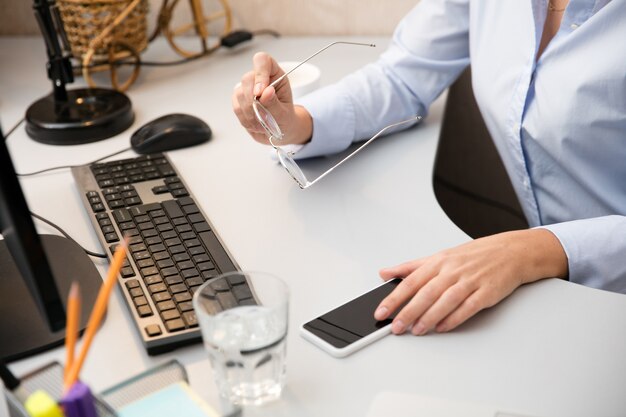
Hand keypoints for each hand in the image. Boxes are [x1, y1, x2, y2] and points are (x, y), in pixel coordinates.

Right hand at [232, 52, 312, 145]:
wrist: (280, 130)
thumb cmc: (286, 118)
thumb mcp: (284, 113)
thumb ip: (274, 103)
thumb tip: (265, 92)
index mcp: (275, 74)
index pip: (263, 61)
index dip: (260, 74)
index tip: (260, 92)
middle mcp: (259, 78)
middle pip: (247, 79)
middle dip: (252, 100)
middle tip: (263, 115)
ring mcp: (247, 88)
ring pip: (239, 94)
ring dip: (250, 113)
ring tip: (262, 124)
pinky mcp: (239, 100)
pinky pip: (236, 107)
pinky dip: (246, 119)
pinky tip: (256, 125)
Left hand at [374, 229, 567, 334]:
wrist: (512, 252)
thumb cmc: (475, 255)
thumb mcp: (440, 256)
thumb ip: (411, 267)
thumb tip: (385, 272)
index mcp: (439, 261)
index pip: (411, 281)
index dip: (394, 297)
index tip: (381, 311)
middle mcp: (453, 270)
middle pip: (425, 292)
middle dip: (408, 311)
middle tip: (395, 326)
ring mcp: (470, 281)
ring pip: (445, 300)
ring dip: (429, 317)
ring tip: (416, 330)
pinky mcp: (486, 292)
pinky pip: (468, 307)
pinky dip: (454, 318)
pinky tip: (442, 327)